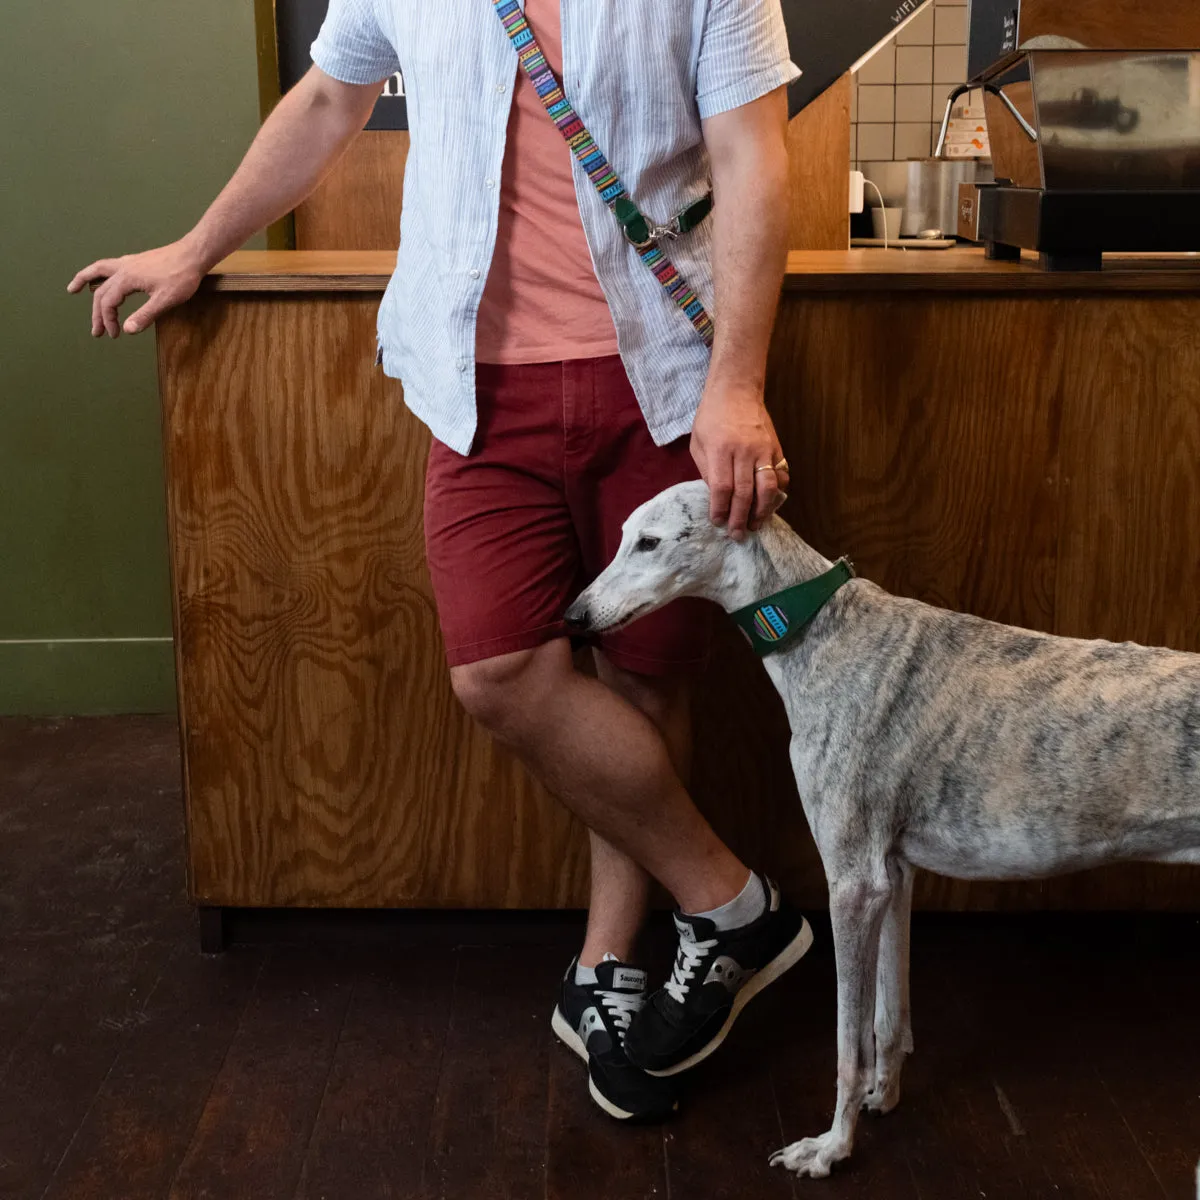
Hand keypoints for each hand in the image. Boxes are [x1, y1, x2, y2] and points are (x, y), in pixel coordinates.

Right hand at [67, 240, 206, 337]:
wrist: (193, 254)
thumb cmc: (181, 277)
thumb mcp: (165, 300)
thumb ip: (145, 315)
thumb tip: (126, 330)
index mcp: (126, 279)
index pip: (108, 303)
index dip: (108, 320)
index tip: (115, 335)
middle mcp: (122, 268)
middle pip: (101, 291)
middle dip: (97, 313)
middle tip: (97, 332)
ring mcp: (128, 263)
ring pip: (99, 270)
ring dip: (85, 280)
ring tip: (73, 289)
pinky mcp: (136, 261)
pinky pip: (110, 267)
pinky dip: (100, 274)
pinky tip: (103, 280)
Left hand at [690, 383, 788, 538]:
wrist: (736, 390)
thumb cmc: (711, 417)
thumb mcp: (698, 443)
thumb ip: (707, 471)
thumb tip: (718, 498)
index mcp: (720, 450)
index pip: (722, 488)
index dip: (720, 510)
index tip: (718, 523)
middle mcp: (744, 451)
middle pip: (745, 493)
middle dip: (740, 518)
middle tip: (737, 535)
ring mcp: (764, 450)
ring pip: (768, 487)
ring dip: (762, 510)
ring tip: (755, 524)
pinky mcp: (776, 448)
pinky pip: (781, 474)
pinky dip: (779, 491)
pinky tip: (771, 503)